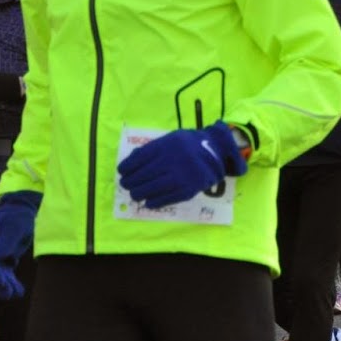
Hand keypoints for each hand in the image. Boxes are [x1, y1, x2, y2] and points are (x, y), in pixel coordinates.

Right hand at [0, 191, 41, 299]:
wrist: (22, 210)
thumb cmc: (18, 216)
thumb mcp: (15, 226)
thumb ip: (6, 241)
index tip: (2, 285)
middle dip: (0, 284)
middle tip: (9, 296)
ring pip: (0, 273)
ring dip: (7, 285)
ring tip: (16, 295)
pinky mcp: (5, 256)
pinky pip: (7, 271)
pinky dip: (11, 281)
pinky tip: (19, 291)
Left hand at [116, 121, 246, 209]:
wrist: (218, 151)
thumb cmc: (189, 144)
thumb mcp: (171, 139)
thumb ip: (152, 148)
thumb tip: (130, 161)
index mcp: (168, 145)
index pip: (139, 159)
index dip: (127, 167)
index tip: (122, 172)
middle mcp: (174, 160)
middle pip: (143, 176)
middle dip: (130, 182)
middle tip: (127, 185)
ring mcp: (182, 176)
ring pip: (152, 189)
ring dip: (139, 193)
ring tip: (136, 194)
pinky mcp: (190, 189)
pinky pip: (167, 199)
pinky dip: (154, 202)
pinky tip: (148, 202)